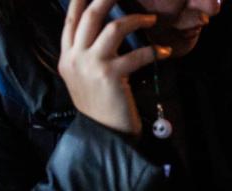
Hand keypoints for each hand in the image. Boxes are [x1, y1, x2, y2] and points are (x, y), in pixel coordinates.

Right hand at [59, 0, 171, 135]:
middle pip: (91, 14)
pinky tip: (164, 51)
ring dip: (136, 20)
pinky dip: (154, 51)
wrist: (104, 136)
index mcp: (67, 57)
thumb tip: (105, 30)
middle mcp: (75, 58)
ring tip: (151, 19)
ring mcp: (91, 65)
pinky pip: (137, 54)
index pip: (72, 19)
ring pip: (113, 27)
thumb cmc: (101, 107)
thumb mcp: (84, 78)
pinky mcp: (111, 76)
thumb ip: (87, 55)